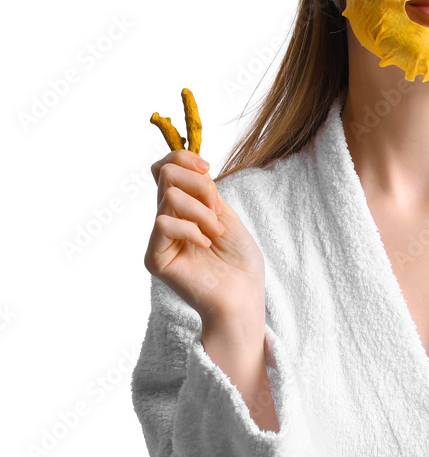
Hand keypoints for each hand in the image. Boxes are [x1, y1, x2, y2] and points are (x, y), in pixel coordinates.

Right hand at [144, 149, 264, 324]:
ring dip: (202, 211)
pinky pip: (163, 224)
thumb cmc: (241, 262)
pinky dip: (191, 229)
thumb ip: (205, 191)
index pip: (165, 169)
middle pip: (165, 174)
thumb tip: (186, 163)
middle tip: (218, 210)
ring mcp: (160, 239)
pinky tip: (206, 244)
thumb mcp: (227, 216)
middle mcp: (167, 220)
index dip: (182, 158)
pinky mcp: (155, 257)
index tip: (207, 168)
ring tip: (217, 232)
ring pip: (169, 197)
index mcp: (183, 209)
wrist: (244, 297)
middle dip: (199, 184)